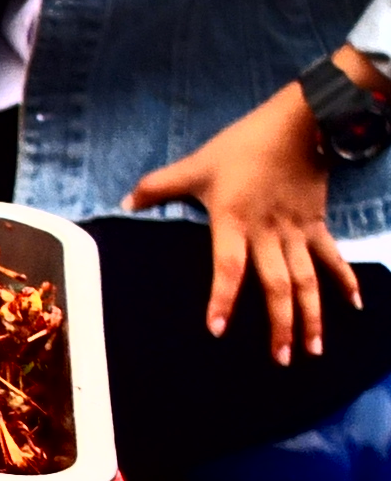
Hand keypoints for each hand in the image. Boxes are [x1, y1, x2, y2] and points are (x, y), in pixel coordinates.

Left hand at [123, 49, 378, 364]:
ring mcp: (297, 231)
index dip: (222, 298)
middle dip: (281, 324)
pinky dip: (345, 281)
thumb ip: (158, 186)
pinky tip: (357, 307)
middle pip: (277, 285)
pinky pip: (332, 258)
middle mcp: (268, 233)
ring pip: (307, 280)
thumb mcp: (195, 164)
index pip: (227, 267)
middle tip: (281, 359)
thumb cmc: (244, 144)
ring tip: (313, 349)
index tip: (218, 329)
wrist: (301, 121)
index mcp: (234, 222)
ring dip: (312, 315)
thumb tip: (123, 202)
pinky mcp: (317, 224)